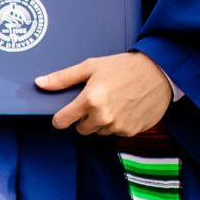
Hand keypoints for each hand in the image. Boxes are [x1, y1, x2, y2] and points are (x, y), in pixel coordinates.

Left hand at [36, 52, 173, 136]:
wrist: (159, 72)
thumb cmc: (123, 67)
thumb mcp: (91, 66)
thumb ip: (63, 78)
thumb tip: (40, 83)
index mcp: (90, 100)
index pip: (62, 121)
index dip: (61, 117)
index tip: (64, 114)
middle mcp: (103, 116)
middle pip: (81, 129)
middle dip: (84, 118)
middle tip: (96, 101)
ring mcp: (119, 126)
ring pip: (99, 131)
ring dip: (101, 121)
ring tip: (113, 102)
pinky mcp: (132, 131)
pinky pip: (116, 132)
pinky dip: (117, 123)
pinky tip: (125, 107)